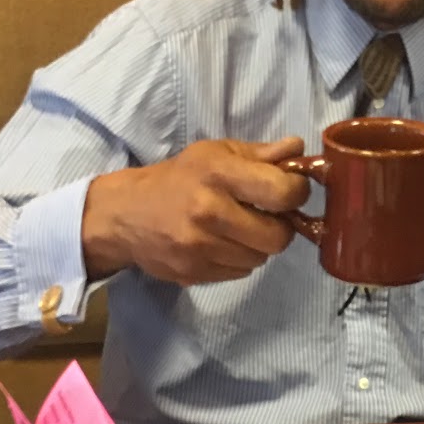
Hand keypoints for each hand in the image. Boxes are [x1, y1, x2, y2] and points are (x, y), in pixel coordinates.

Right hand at [80, 138, 309, 284]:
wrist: (125, 214)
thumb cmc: (178, 177)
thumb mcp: (215, 153)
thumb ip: (260, 154)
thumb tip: (298, 150)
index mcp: (218, 174)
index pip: (281, 192)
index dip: (296, 193)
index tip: (291, 191)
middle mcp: (209, 212)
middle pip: (278, 237)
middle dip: (280, 227)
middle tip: (267, 216)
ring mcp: (199, 248)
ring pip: (260, 258)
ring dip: (258, 245)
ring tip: (240, 228)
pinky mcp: (193, 273)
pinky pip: (240, 273)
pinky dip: (239, 259)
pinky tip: (222, 243)